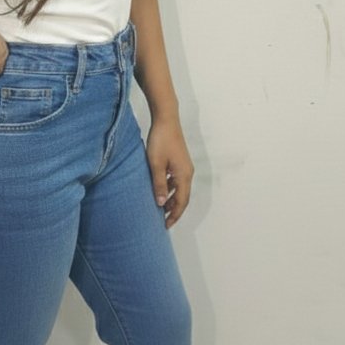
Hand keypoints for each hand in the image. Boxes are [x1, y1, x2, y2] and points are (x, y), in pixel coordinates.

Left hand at [145, 113, 193, 227]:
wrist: (166, 119)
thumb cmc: (160, 140)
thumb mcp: (156, 164)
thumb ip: (158, 184)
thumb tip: (160, 204)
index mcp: (184, 175)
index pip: (181, 202)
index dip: (174, 215)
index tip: (166, 225)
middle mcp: (187, 173)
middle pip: (182, 197)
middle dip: (173, 210)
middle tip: (163, 221)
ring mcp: (184, 166)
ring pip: (179, 189)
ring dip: (171, 199)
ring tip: (160, 208)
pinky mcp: (179, 161)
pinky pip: (177, 180)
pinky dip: (170, 189)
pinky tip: (160, 190)